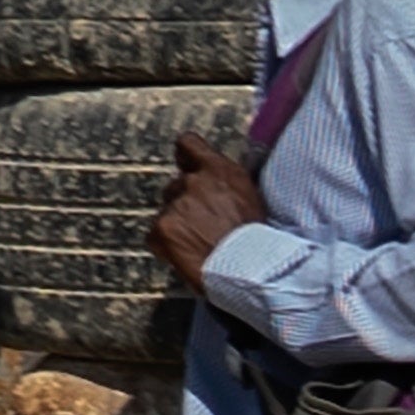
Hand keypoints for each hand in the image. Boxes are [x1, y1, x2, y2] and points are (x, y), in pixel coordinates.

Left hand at [151, 135, 266, 285]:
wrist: (250, 270)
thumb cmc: (259, 241)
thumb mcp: (253, 199)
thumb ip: (229, 185)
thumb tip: (218, 187)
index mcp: (221, 171)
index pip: (189, 144)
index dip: (186, 155)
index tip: (186, 162)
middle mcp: (194, 182)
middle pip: (177, 185)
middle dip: (186, 203)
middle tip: (205, 225)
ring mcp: (174, 205)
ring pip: (168, 212)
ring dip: (179, 225)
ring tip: (201, 244)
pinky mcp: (160, 228)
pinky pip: (156, 236)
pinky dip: (167, 245)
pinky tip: (188, 254)